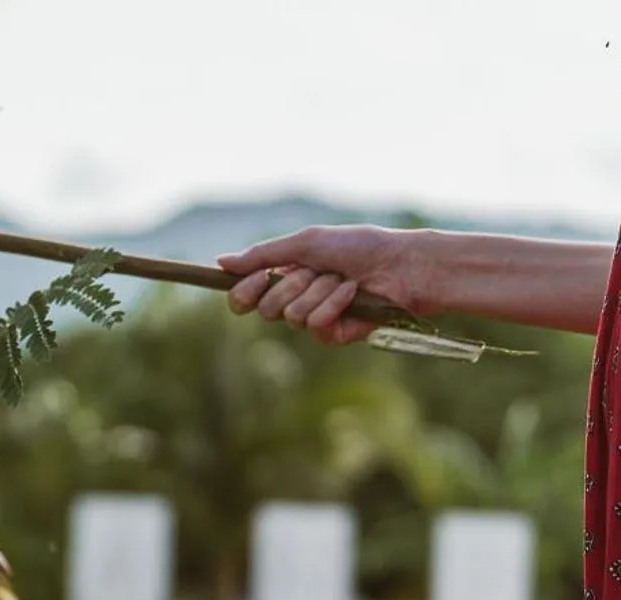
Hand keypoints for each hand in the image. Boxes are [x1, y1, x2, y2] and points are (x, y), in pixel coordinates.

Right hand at [216, 225, 434, 345]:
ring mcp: (314, 319)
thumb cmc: (358, 247)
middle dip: (290, 285)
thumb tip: (221, 261)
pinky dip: (333, 305)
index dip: (245, 291)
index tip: (257, 278)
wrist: (399, 264)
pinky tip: (352, 294)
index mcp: (284, 277)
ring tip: (342, 280)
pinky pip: (315, 327)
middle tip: (315, 271)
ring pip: (291, 317)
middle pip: (264, 309)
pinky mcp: (334, 335)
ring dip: (317, 292)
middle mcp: (295, 300)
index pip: (244, 297)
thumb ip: (263, 255)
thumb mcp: (306, 243)